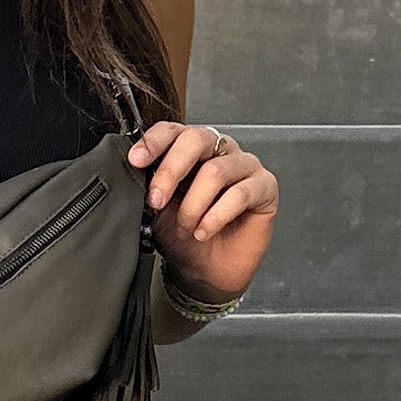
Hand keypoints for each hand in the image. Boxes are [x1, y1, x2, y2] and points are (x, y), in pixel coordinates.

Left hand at [128, 121, 278, 301]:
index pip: (173, 130)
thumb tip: (135, 172)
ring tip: (185, 226)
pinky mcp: (265, 187)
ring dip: (193, 205)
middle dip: (170, 171)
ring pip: (216, 171)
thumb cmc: (183, 234)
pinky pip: (240, 194)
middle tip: (155, 200)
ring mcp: (245, 166)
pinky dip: (215, 216)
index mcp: (190, 149)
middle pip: (196, 140)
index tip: (136, 161)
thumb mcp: (156, 208)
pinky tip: (204, 232)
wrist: (204, 270)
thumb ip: (149, 184)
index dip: (153, 142)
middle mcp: (219, 150)